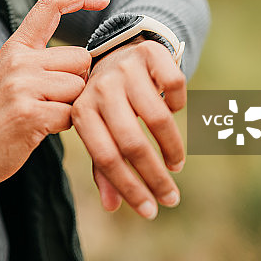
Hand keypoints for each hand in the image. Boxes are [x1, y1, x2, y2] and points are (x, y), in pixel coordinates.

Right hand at [0, 0, 109, 185]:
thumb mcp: (12, 74)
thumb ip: (41, 60)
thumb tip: (85, 58)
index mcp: (16, 47)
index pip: (49, 6)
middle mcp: (19, 60)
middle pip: (80, 58)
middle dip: (78, 81)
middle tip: (52, 99)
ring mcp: (23, 86)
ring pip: (79, 87)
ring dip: (71, 106)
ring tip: (43, 114)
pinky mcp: (29, 113)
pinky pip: (71, 115)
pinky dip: (63, 126)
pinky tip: (40, 129)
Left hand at [72, 36, 186, 219]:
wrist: (117, 50)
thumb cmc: (108, 102)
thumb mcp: (98, 128)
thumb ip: (104, 165)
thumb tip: (113, 207)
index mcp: (82, 112)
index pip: (106, 158)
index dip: (130, 188)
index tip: (151, 210)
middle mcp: (101, 89)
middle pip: (132, 142)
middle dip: (155, 177)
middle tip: (171, 198)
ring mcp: (125, 69)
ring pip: (158, 118)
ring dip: (172, 148)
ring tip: (175, 164)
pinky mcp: (149, 53)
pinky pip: (175, 86)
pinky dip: (178, 104)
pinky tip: (173, 111)